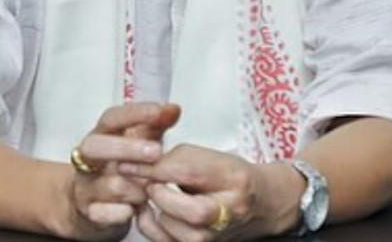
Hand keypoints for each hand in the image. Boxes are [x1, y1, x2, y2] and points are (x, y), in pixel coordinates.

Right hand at [64, 102, 181, 239]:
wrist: (88, 204)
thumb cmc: (117, 168)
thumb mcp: (135, 143)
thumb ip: (154, 125)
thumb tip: (173, 109)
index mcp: (100, 136)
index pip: (111, 118)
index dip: (134, 113)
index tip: (159, 111)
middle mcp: (87, 159)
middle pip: (95, 146)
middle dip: (127, 148)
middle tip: (157, 152)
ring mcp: (85, 186)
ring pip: (111, 185)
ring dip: (138, 189)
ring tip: (150, 190)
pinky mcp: (88, 212)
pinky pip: (106, 213)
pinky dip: (125, 212)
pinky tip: (135, 208)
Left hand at [120, 144, 302, 241]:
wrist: (260, 205)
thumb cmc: (233, 178)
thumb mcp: (211, 158)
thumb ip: (177, 158)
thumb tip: (141, 163)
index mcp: (235, 181)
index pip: (189, 172)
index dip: (155, 165)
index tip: (131, 158)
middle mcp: (230, 214)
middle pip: (192, 211)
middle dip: (161, 193)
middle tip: (150, 182)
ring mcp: (216, 237)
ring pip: (176, 229)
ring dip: (155, 209)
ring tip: (152, 194)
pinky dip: (151, 225)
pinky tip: (151, 210)